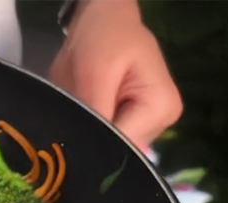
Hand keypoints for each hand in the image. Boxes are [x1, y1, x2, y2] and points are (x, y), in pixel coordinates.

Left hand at [49, 0, 181, 147]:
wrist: (103, 23)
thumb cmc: (102, 39)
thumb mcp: (94, 74)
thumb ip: (96, 114)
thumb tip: (91, 155)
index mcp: (160, 109)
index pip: (125, 147)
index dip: (95, 148)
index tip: (70, 144)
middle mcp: (161, 124)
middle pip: (120, 152)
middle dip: (91, 143)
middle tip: (67, 131)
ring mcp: (147, 127)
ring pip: (111, 149)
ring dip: (89, 138)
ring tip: (74, 120)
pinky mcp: (132, 125)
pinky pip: (108, 139)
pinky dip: (91, 133)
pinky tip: (81, 121)